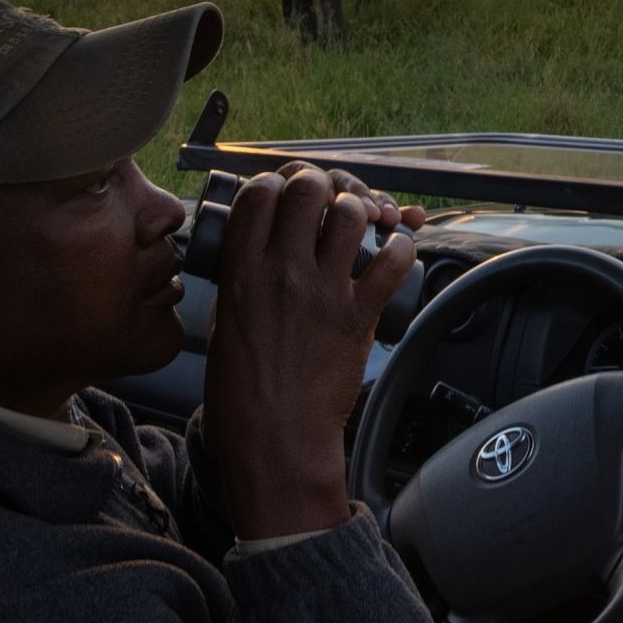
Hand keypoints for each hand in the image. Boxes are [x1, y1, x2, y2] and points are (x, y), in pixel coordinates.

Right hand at [204, 166, 420, 538]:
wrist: (274, 439)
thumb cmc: (243, 392)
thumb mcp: (223, 324)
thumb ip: (240, 282)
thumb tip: (256, 253)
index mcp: (241, 274)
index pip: (259, 194)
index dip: (275, 183)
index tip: (283, 193)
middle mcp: (281, 273)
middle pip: (307, 191)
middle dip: (320, 185)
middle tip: (325, 200)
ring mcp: (322, 292)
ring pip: (350, 215)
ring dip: (358, 210)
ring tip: (358, 223)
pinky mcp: (358, 315)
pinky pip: (391, 261)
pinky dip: (400, 247)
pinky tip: (394, 248)